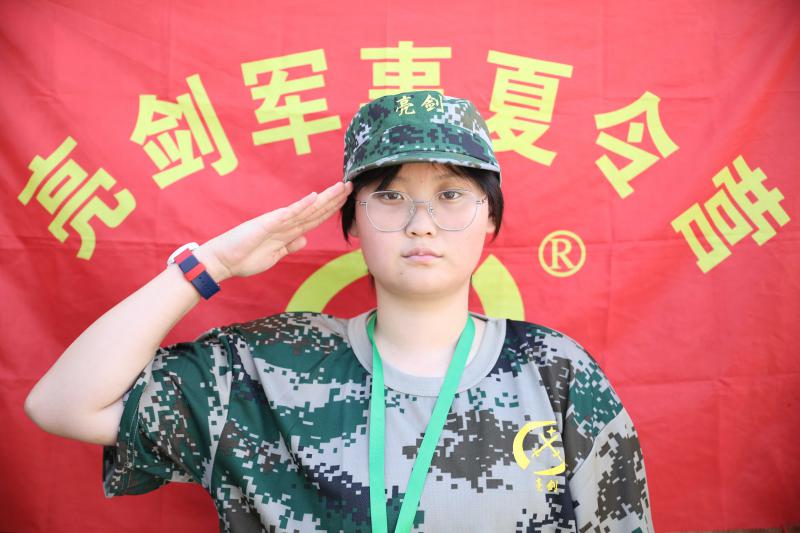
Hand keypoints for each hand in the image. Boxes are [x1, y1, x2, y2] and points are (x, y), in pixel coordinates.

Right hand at [193, 180, 353, 281]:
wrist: (222, 261)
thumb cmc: (244, 258)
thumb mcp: (274, 255)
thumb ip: (288, 246)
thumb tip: (304, 238)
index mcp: (287, 231)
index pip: (314, 218)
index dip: (331, 209)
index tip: (346, 199)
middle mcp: (285, 223)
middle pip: (314, 210)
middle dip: (334, 199)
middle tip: (351, 185)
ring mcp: (276, 222)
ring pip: (306, 209)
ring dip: (324, 198)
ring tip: (341, 187)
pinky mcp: (266, 224)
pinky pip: (287, 214)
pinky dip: (301, 206)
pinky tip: (314, 198)